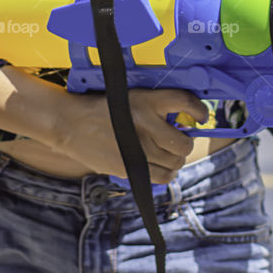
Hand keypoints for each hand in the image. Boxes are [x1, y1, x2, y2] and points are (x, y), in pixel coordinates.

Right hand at [52, 87, 209, 182]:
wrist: (70, 124)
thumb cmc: (100, 107)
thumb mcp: (128, 95)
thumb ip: (153, 106)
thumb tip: (178, 118)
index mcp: (146, 100)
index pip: (185, 102)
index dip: (200, 110)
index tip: (201, 116)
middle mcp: (146, 124)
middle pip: (184, 142)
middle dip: (185, 142)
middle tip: (178, 138)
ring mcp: (139, 149)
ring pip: (176, 162)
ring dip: (176, 159)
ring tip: (168, 153)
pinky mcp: (131, 168)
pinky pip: (163, 177)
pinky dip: (167, 173)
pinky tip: (160, 166)